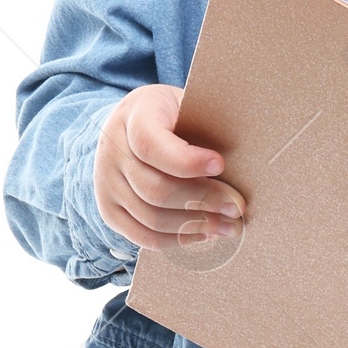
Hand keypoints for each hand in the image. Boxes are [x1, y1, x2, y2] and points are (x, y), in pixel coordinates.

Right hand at [93, 85, 243, 251]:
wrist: (131, 128)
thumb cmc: (173, 118)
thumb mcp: (187, 107)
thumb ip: (205, 129)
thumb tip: (241, 166)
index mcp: (134, 115)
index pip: (151, 144)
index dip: (186, 161)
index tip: (220, 165)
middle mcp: (112, 149)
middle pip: (155, 188)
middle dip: (203, 201)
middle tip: (237, 208)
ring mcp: (105, 182)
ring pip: (152, 217)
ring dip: (196, 226)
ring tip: (228, 226)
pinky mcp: (109, 210)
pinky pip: (143, 236)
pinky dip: (178, 240)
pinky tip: (204, 234)